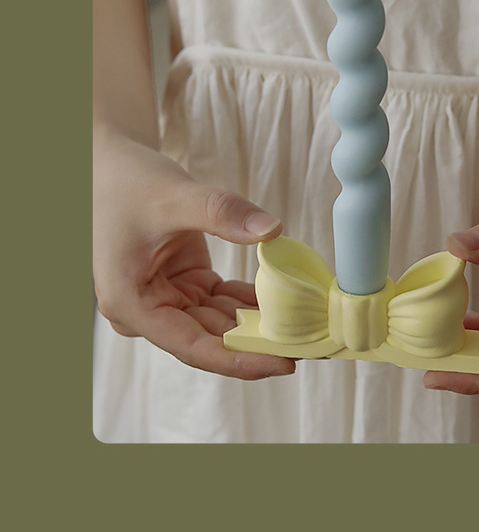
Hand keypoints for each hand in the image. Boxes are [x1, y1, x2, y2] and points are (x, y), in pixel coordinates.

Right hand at [93, 128, 295, 379]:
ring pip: (221, 323)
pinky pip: (224, 301)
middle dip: (260, 344)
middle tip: (311, 345)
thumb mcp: (176, 197)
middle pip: (212, 339)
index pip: (194, 346)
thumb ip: (222, 213)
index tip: (284, 363)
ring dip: (261, 324)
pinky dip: (253, 301)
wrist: (113, 168)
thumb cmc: (129, 183)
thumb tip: (272, 230)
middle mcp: (148, 312)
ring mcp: (167, 299)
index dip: (242, 359)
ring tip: (308, 326)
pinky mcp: (185, 285)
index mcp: (132, 305)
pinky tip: (287, 300)